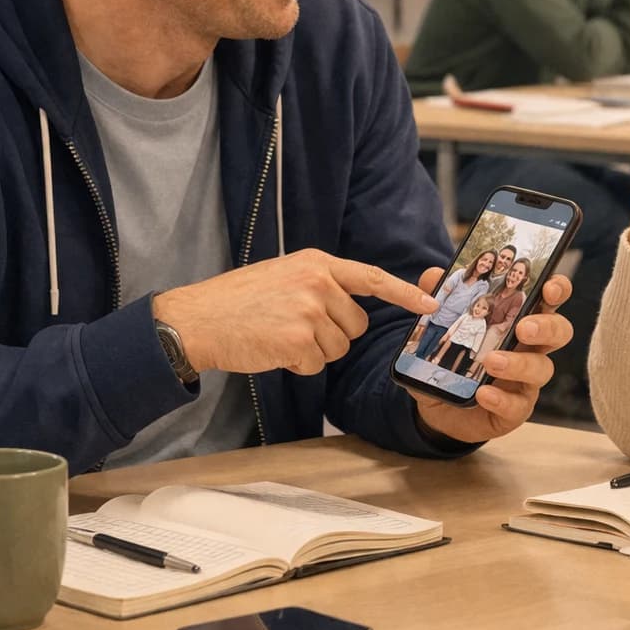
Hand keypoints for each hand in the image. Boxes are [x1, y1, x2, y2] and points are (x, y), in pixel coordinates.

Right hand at [153, 250, 437, 374]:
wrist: (197, 319)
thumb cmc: (238, 300)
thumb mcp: (284, 275)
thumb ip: (320, 284)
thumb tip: (351, 308)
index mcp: (316, 264)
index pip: (371, 277)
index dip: (404, 293)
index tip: (431, 306)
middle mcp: (318, 283)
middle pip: (356, 326)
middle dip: (334, 335)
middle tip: (295, 328)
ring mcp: (309, 312)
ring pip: (338, 349)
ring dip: (313, 352)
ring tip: (279, 335)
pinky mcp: (298, 341)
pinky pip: (315, 365)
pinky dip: (296, 365)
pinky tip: (272, 349)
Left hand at [411, 269, 573, 443]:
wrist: (440, 406)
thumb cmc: (453, 360)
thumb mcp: (442, 329)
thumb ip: (442, 300)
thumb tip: (434, 276)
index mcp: (519, 320)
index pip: (548, 300)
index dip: (556, 290)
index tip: (549, 285)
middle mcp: (530, 348)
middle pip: (559, 332)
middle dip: (546, 327)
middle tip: (523, 328)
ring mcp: (525, 381)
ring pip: (542, 369)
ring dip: (519, 363)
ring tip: (491, 361)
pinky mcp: (514, 410)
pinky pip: (517, 406)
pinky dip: (501, 399)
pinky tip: (483, 394)